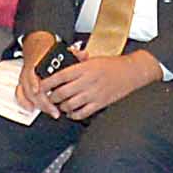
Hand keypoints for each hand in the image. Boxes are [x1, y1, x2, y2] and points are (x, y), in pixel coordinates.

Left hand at [37, 45, 159, 119]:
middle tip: (49, 97)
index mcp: (85, 68)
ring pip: (70, 104)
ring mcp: (94, 93)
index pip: (60, 76)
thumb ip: (78, 59)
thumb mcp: (93, 58)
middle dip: (52, 97)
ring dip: (62, 107)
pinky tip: (71, 112)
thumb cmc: (113, 65)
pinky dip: (74, 115)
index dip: (47, 82)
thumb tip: (65, 58)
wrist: (132, 72)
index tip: (40, 86)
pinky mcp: (100, 103)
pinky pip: (82, 113)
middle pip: (62, 93)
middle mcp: (88, 81)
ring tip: (60, 105)